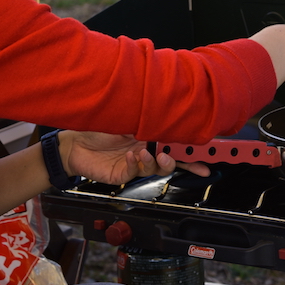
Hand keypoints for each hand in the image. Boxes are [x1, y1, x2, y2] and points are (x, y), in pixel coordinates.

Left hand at [59, 131, 210, 184]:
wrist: (74, 141)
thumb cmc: (99, 125)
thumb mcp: (126, 116)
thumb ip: (147, 118)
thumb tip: (167, 111)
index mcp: (152, 135)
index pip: (178, 143)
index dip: (194, 149)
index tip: (210, 154)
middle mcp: (147, 149)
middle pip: (174, 159)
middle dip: (185, 162)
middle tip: (186, 161)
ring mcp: (136, 163)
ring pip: (157, 168)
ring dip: (156, 162)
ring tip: (146, 153)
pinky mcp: (123, 174)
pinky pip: (136, 172)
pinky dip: (135, 165)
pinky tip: (129, 157)